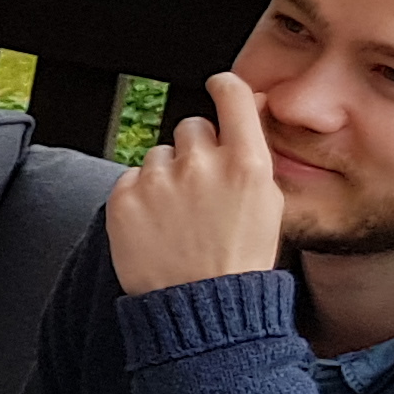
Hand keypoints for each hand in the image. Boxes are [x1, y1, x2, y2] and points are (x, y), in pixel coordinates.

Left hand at [105, 70, 285, 295]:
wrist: (201, 307)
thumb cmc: (240, 260)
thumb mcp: (269, 205)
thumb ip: (253, 157)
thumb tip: (244, 111)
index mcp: (247, 163)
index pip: (232, 95)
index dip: (224, 87)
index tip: (218, 86)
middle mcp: (203, 164)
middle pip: (191, 128)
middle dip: (194, 151)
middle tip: (199, 190)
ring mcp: (160, 180)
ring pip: (158, 155)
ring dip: (165, 176)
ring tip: (177, 217)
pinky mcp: (124, 197)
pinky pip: (130, 178)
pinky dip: (139, 196)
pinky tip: (155, 226)